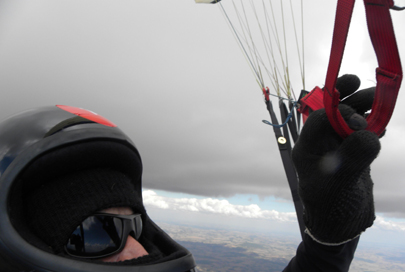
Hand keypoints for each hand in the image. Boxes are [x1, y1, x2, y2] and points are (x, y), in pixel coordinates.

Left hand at [292, 75, 380, 244]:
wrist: (340, 226)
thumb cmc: (331, 206)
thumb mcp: (339, 181)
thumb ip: (353, 156)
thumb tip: (369, 133)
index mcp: (308, 147)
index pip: (320, 117)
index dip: (339, 110)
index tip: (359, 119)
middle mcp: (321, 144)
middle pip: (335, 113)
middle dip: (352, 100)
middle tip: (373, 92)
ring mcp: (337, 148)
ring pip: (349, 121)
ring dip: (365, 109)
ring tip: (380, 100)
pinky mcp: (351, 155)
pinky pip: (361, 134)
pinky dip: (372, 127)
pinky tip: (381, 126)